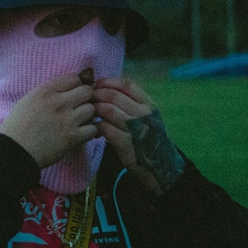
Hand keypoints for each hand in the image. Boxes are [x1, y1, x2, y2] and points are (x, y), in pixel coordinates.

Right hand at [0, 73, 97, 167]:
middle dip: (85, 100)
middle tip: (78, 109)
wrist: (14, 151)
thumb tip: (69, 88)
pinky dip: (89, 132)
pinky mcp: (72, 137)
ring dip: (87, 117)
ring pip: (92, 110)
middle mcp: (58, 102)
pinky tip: (80, 134)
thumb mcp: (29, 100)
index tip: (71, 96)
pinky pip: (93, 128)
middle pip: (87, 91)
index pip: (74, 78)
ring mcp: (67, 120)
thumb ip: (49, 92)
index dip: (75, 87)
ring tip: (78, 123)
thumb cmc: (18, 127)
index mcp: (46, 91)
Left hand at [93, 76, 183, 195]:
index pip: (127, 84)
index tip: (97, 84)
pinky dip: (98, 126)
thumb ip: (131, 103)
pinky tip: (95, 127)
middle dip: (97, 94)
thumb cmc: (147, 138)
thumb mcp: (145, 116)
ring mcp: (136, 129)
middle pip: (114, 95)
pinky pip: (107, 129)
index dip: (109, 82)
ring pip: (109, 110)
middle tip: (88, 98)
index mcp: (149, 104)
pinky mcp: (127, 144)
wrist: (159, 166)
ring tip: (90, 112)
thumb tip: (106, 88)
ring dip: (96, 109)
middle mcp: (144, 114)